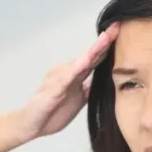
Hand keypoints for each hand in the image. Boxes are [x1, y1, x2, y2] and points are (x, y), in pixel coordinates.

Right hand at [13, 23, 119, 140]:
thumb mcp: (78, 100)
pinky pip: (66, 77)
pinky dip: (77, 68)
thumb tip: (104, 81)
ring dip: (93, 49)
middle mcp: (68, 72)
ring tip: (106, 37)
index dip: (108, 47)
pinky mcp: (52, 89)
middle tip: (117, 26)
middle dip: (104, 41)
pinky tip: (87, 60)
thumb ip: (89, 89)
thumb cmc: (51, 113)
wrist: (30, 125)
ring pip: (80, 61)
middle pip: (89, 54)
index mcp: (75, 76)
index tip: (121, 33)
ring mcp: (59, 78)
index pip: (94, 59)